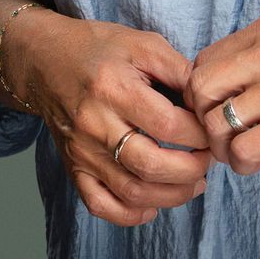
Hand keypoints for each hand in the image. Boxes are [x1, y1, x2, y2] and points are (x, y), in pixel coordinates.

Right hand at [6, 10, 212, 226]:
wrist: (47, 59)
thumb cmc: (100, 48)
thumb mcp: (143, 44)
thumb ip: (178, 69)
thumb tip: (207, 99)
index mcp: (115, 88)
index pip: (167, 124)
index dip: (198, 133)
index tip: (213, 130)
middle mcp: (95, 124)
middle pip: (150, 164)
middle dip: (191, 169)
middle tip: (209, 160)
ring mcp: (81, 151)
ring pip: (130, 190)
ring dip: (170, 195)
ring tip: (195, 184)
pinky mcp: (73, 167)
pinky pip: (99, 204)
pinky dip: (129, 214)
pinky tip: (153, 205)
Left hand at [183, 12, 259, 175]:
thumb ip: (257, 59)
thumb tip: (212, 94)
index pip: (205, 60)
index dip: (204, 93)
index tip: (221, 111)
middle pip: (200, 87)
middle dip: (203, 118)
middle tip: (223, 135)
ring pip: (217, 122)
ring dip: (222, 148)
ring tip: (241, 154)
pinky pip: (242, 149)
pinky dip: (242, 164)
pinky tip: (258, 162)